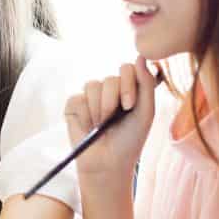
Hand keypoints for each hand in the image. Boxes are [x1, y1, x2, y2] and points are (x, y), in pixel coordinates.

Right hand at [63, 57, 156, 179]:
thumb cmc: (130, 140)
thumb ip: (146, 84)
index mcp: (128, 88)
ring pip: (92, 86)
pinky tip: (88, 127)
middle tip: (114, 119)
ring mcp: (89, 97)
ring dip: (99, 110)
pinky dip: (85, 116)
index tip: (129, 105)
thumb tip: (140, 56)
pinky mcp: (73, 106)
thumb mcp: (146, 112)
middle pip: (109, 79)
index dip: (127, 83)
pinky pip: (77, 99)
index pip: (127, 68)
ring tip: (101, 126)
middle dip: (112, 100)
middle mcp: (108, 89)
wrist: (108, 163)